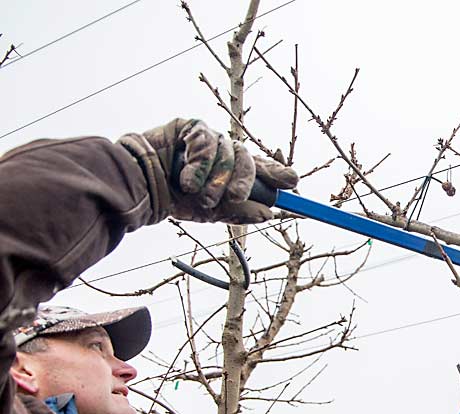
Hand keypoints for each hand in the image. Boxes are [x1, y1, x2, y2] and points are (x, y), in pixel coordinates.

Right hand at [118, 119, 297, 223]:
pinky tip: (187, 179)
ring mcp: (209, 138)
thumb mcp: (212, 212)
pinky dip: (198, 164)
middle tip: (234, 197)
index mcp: (234, 172)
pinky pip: (206, 142)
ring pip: (227, 151)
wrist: (141, 187)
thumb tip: (270, 213)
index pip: (262, 169)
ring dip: (214, 178)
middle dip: (244, 180)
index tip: (292, 181)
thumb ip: (240, 212)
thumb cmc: (176, 200)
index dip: (278, 173)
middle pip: (248, 158)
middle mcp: (225, 153)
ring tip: (199, 195)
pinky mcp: (190, 127)